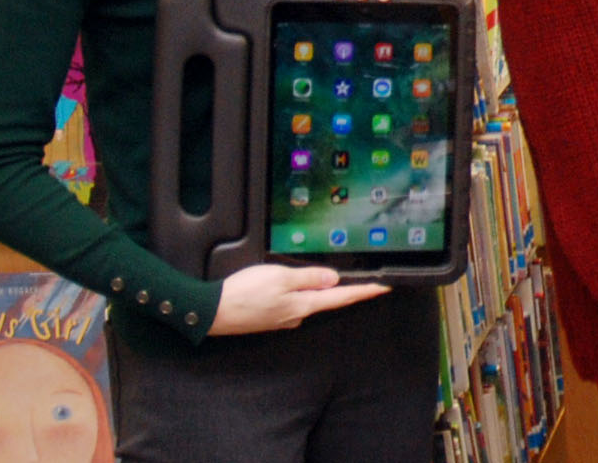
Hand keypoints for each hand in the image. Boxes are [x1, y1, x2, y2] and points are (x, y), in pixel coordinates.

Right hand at [209, 263, 386, 333]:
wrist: (212, 313)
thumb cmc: (245, 292)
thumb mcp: (280, 277)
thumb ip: (308, 277)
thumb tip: (334, 279)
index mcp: (303, 305)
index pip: (342, 298)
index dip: (365, 291)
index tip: (385, 287)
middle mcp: (296, 315)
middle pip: (327, 300)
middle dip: (344, 290)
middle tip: (364, 280)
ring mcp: (282, 319)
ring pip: (307, 302)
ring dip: (317, 291)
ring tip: (328, 279)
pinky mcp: (269, 318)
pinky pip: (291, 304)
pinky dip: (298, 294)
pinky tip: (293, 286)